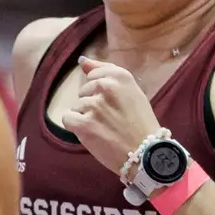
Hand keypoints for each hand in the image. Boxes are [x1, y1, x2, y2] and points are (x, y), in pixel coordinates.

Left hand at [60, 57, 162, 174]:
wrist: (147, 154)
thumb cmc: (141, 124)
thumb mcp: (131, 92)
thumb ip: (106, 73)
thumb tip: (82, 61)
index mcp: (120, 76)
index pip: (94, 73)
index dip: (100, 91)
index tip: (113, 104)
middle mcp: (106, 87)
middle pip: (84, 90)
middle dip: (92, 104)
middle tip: (111, 119)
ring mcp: (94, 105)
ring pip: (77, 106)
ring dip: (86, 117)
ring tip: (104, 128)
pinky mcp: (84, 124)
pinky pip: (68, 119)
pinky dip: (77, 128)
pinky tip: (93, 134)